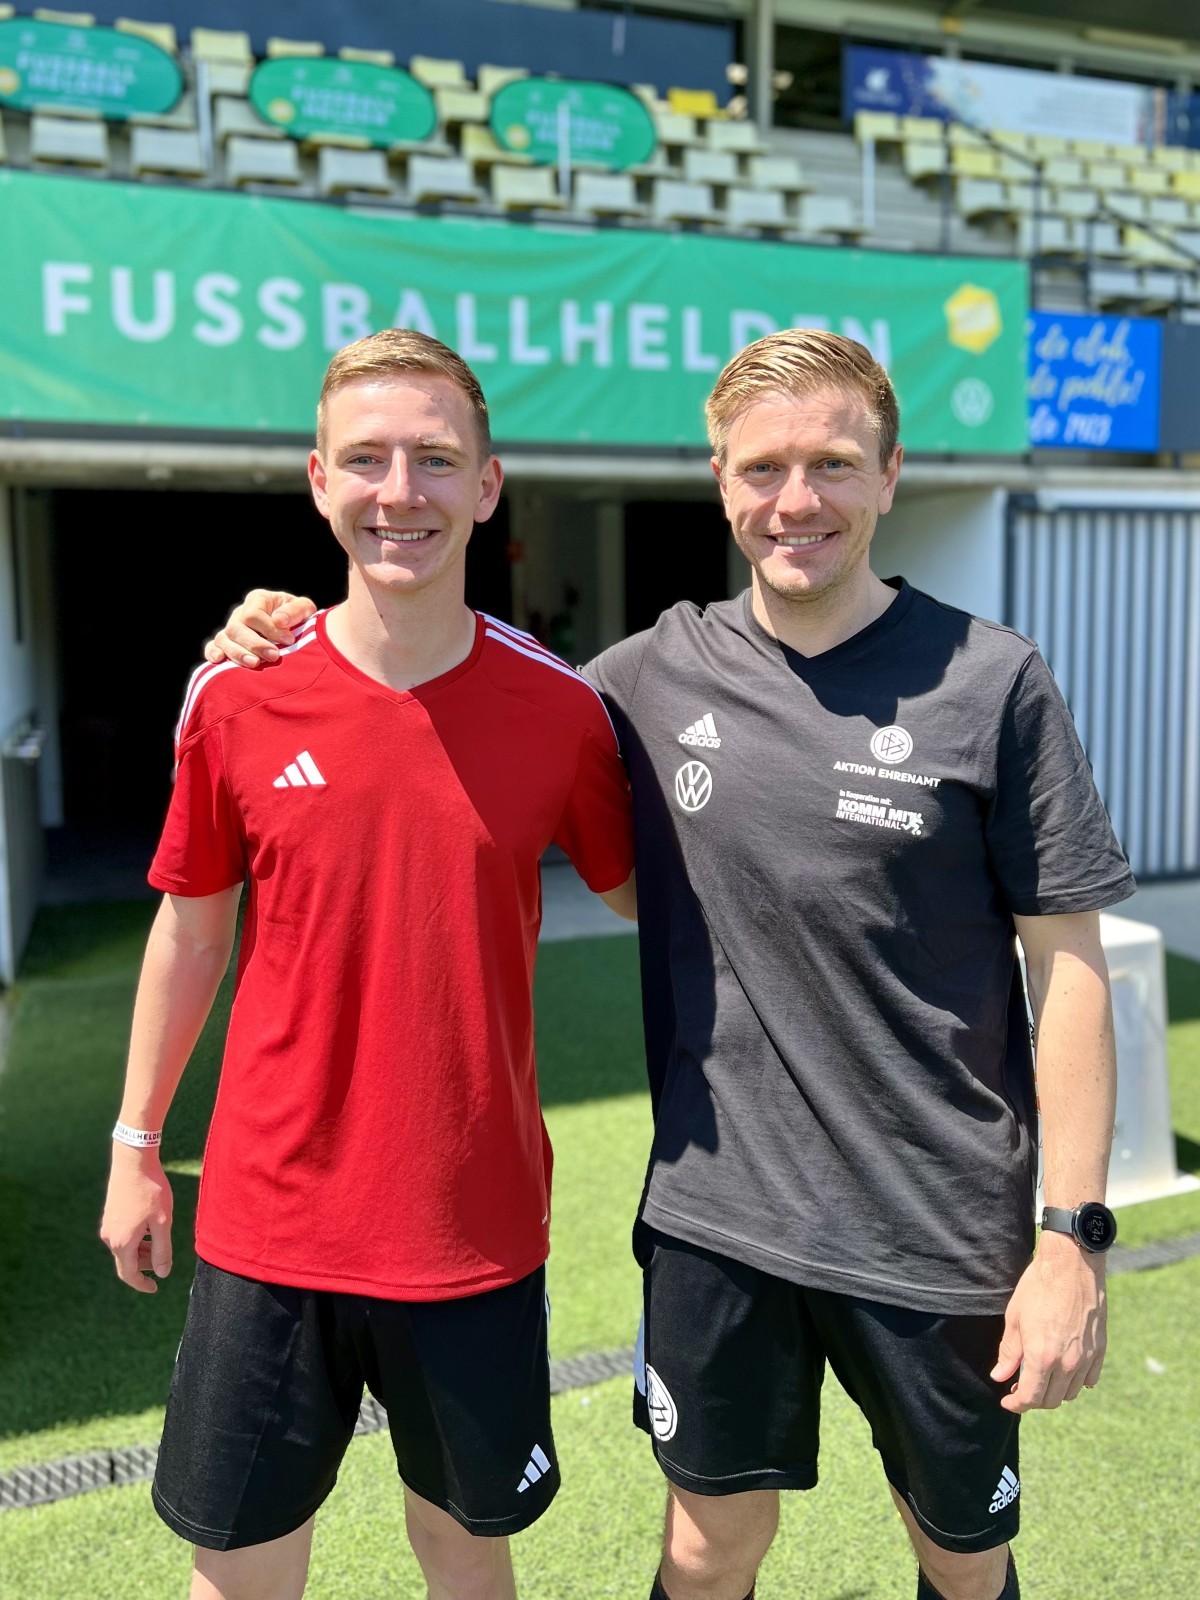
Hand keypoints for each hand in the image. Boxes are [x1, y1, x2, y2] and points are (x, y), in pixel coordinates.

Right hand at [100, 1146, 173, 1293]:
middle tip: (163, 1262)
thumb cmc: (151, 1191)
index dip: (142, 1284)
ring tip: (159, 1243)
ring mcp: (108, 1225)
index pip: (129, 1274)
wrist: (133, 1160)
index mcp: (122, 1243)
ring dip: (141, 1252)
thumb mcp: (162, 1222)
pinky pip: (122, 1236)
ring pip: (124, 1248)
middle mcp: (110, 1237)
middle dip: (144, 1266)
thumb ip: (162, 1250)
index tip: (155, 1288)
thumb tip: (161, 1273)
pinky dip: (136, 1239)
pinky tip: (150, 1228)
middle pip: (126, 1262)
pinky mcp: (110, 1214)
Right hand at [202, 589, 316, 668]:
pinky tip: (219, 661)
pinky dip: (213, 653)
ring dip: (238, 653)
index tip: (289, 640)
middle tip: (274, 656)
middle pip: (236, 627)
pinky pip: (212, 646)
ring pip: (224, 639)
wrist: (295, 631)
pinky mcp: (227, 644)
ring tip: (255, 664)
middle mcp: (241, 613)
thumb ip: (295, 611)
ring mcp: (231, 629)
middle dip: (255, 644)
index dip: (269, 629)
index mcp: (258, 600)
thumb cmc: (299, 618)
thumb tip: (278, 620)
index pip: (253, 614)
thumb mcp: (304, 609)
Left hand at [991, 1233, 1106, 1411]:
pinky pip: (1088, 1379)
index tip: (1007, 1402)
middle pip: (1051, 1400)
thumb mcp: (1015, 1318)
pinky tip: (1065, 1371)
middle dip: (1033, 1400)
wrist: (1072, 1264)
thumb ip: (1009, 1352)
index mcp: (1042, 1357)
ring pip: (1070, 1392)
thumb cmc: (1038, 1287)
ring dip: (1054, 1392)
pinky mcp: (1100, 1349)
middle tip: (1020, 1389)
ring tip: (1041, 1378)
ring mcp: (1087, 1358)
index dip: (1016, 1405)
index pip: (1030, 1398)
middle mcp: (1067, 1363)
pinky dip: (1076, 1382)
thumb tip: (1000, 1376)